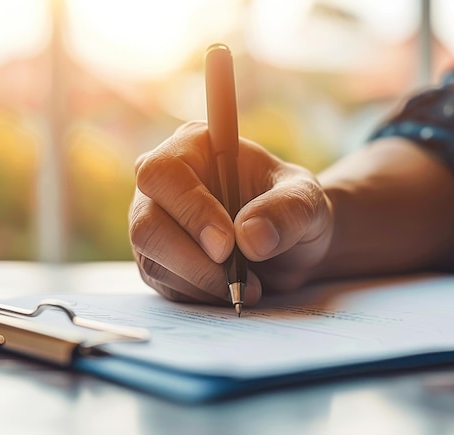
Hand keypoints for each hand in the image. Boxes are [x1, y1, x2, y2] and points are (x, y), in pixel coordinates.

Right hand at [129, 122, 333, 304]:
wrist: (293, 243)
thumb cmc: (294, 207)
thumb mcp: (306, 200)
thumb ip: (286, 210)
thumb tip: (249, 237)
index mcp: (193, 147)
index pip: (164, 174)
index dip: (191, 211)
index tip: (227, 244)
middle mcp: (164, 184)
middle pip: (147, 225)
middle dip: (193, 260)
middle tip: (238, 279)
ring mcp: (154, 223)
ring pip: (152, 261)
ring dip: (202, 283)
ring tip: (249, 286)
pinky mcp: (158, 260)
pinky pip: (165, 286)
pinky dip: (200, 295)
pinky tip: (232, 290)